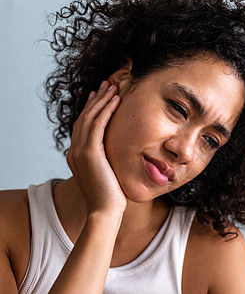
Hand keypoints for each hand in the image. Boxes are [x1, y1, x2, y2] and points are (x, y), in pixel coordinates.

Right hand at [67, 81, 125, 215]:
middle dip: (96, 99)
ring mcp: (80, 151)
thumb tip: (118, 152)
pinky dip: (106, 110)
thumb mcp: (107, 173)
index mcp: (77, 155)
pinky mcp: (89, 153)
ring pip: (90, 118)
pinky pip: (97, 125)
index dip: (92, 109)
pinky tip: (115, 100)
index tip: (100, 96)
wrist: (105, 211)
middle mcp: (75, 150)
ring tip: (113, 87)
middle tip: (106, 84)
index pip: (83, 126)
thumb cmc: (111, 196)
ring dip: (102, 100)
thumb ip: (107, 159)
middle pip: (84, 118)